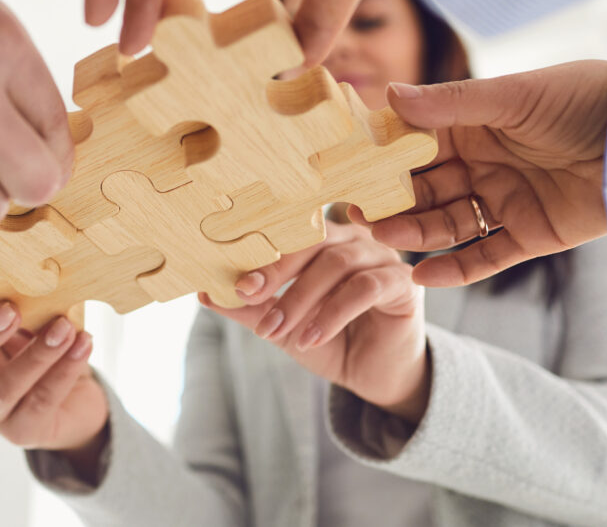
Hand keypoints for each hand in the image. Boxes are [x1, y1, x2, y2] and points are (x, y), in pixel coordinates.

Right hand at [0, 288, 106, 475]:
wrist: (75, 401)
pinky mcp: (22, 431)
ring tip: (63, 328)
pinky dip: (64, 371)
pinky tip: (83, 344)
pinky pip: (42, 401)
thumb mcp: (30, 320)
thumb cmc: (43, 348)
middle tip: (11, 310)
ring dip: (36, 354)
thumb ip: (23, 297)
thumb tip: (35, 262)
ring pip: (4, 387)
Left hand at [206, 222, 428, 423]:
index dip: (261, 254)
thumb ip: (248, 307)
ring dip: (301, 299)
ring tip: (277, 332)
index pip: (289, 233)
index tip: (238, 285)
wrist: (370, 375)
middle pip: (313, 239)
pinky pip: (365, 288)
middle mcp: (353, 239)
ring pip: (337, 264)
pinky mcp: (403, 283)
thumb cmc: (327, 340)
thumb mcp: (281, 324)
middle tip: (251, 300)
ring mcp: (382, 256)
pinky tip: (311, 338)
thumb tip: (203, 292)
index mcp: (322, 239)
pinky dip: (332, 313)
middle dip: (278, 271)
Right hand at [348, 60, 606, 286]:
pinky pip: (487, 257)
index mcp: (475, 127)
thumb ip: (450, 103)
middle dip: (392, 201)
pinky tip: (423, 275)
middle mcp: (484, 165)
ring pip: (449, 224)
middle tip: (356, 213)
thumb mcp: (512, 96)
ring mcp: (506, 201)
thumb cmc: (582, 101)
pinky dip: (456, 269)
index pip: (416, 145)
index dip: (383, 158)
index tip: (348, 168)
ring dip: (415, 232)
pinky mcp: (532, 236)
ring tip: (384, 237)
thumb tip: (389, 96)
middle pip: (426, 189)